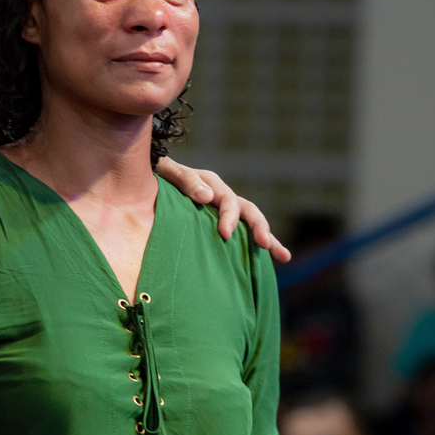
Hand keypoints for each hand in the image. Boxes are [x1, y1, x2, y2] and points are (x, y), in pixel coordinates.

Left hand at [155, 157, 290, 262]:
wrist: (151, 180)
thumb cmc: (159, 177)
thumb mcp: (170, 173)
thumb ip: (186, 181)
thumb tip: (207, 197)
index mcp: (211, 184)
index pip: (228, 200)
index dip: (229, 216)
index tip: (225, 234)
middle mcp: (222, 197)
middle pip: (248, 210)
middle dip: (258, 227)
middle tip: (263, 244)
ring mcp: (224, 211)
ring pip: (251, 223)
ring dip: (268, 237)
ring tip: (283, 256)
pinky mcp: (221, 224)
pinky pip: (242, 235)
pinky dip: (256, 246)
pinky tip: (273, 261)